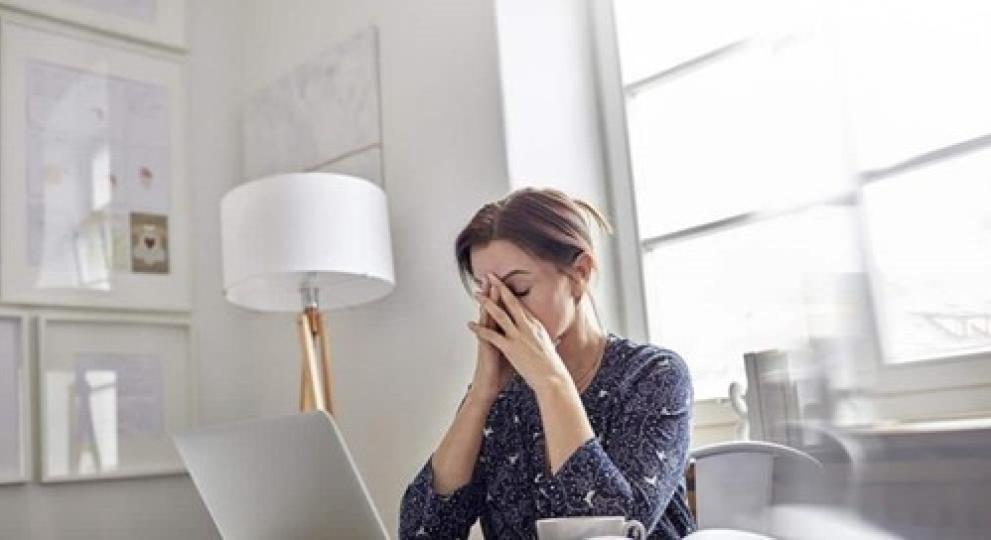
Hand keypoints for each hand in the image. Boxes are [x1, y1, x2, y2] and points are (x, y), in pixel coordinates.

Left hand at [467, 273, 569, 392]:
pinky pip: (492, 336)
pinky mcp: (511, 348)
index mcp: (537, 326)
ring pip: (500, 315)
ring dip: (487, 303)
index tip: (503, 284)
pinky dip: (480, 329)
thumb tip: (551, 338)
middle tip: (490, 275)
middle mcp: (528, 327)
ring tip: (477, 294)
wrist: (553, 380)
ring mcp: (519, 336)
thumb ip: (545, 340)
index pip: (522, 305)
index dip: (511, 294)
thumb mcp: (550, 348)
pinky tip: (470, 325)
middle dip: (499, 287)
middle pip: (512, 302)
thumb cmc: (553, 367)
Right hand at [467, 277, 514, 402]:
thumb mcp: (514, 354)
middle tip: (493, 276)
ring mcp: (488, 339)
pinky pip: (483, 333)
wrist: (488, 386)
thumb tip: (533, 339)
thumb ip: (520, 344)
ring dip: (487, 302)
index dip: (507, 297)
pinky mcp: (485, 348)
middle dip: (495, 292)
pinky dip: (481, 324)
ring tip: (486, 287)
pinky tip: (480, 314)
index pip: (506, 311)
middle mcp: (495, 333)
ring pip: (488, 317)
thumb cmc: (500, 372)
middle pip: (495, 308)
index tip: (508, 283)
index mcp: (504, 333)